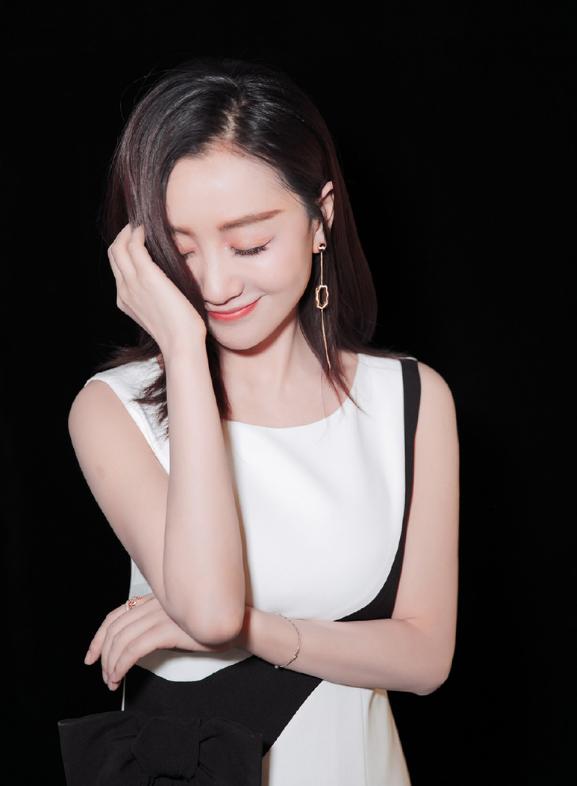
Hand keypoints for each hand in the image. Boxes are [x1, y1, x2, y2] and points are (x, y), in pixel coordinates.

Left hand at [83, 594, 242, 690]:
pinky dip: (121, 664)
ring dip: (111, 664)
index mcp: (155, 600)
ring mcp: (161, 615)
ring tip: (112, 681)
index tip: (91, 656)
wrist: (237, 626)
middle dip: (102, 654)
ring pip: (121, 640)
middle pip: (115, 628)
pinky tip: (120, 676)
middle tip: (104, 676)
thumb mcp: (180, 621)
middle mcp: (155, 604)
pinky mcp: (167, 630)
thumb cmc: (210, 627)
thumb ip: (159, 624)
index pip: (117, 615)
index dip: (99, 637)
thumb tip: (137, 643)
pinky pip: (133, 649)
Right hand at [108, 223, 206, 354]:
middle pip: (113, 254)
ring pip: (118, 247)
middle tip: (139, 226)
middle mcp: (124, 290)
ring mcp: (132, 283)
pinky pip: (134, 245)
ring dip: (129, 231)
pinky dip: (138, 233)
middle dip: (123, 236)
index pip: (118, 267)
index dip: (124, 249)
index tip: (138, 239)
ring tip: (143, 223)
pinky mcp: (147, 276)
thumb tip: (169, 285)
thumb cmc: (180, 331)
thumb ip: (157, 297)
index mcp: (125, 300)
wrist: (181, 343)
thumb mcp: (162, 313)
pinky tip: (148, 228)